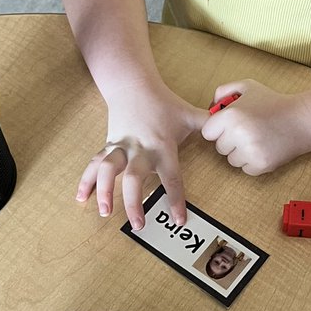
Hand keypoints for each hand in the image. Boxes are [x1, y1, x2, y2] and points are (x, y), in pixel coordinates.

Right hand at [76, 87, 206, 228]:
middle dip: (134, 202)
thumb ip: (210, 126)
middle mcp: (140, 149)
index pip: (171, 177)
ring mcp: (121, 147)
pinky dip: (86, 181)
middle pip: (134, 178)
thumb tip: (230, 132)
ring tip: (104, 212)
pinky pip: (94, 164)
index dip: (175, 199)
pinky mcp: (108, 145)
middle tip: (138, 225)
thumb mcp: (189, 114)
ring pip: (108, 169)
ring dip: (104, 191)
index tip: (178, 220)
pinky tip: (80, 198)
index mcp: (162, 146)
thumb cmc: (164, 102)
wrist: (133, 85)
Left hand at [201, 80, 310, 174]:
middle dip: (230, 140)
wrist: (303, 120)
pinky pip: (246, 169)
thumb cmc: (274, 102)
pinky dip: (253, 162)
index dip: (219, 128)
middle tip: (249, 130)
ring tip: (259, 138)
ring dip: (241, 152)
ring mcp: (250, 151)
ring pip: (232, 160)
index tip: (231, 125)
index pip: (208, 132)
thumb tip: (210, 107)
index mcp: (231, 115)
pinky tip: (265, 147)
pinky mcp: (261, 164)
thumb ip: (223, 91)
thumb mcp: (248, 87)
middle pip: (220, 147)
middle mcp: (238, 134)